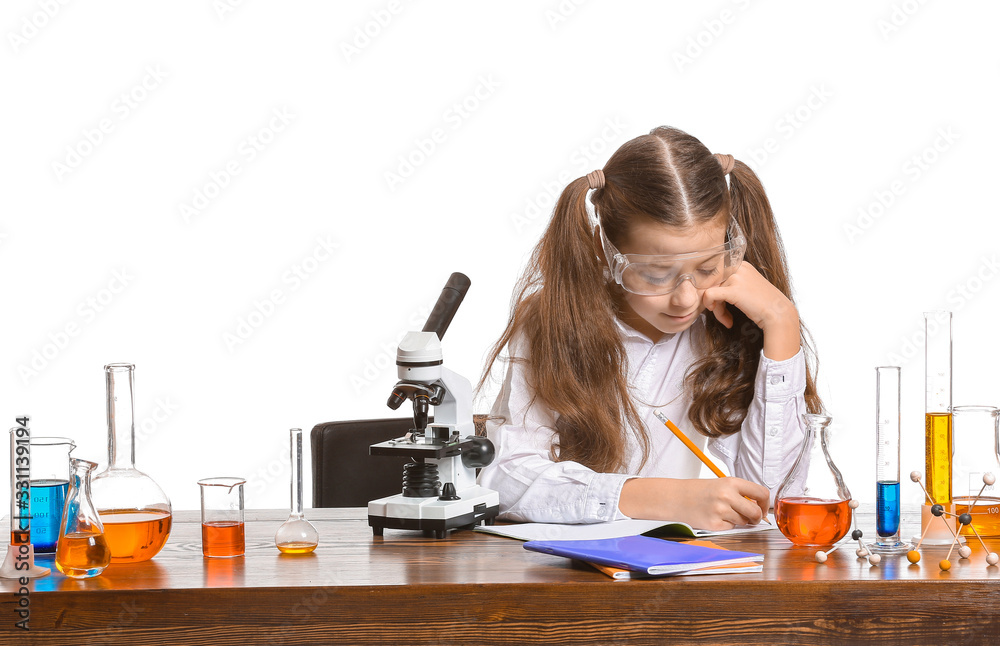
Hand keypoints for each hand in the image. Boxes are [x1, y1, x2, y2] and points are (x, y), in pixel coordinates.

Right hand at [619, 477, 768, 530]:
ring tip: (724, 513)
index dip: (765, 504)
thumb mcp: (722, 484)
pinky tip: (716, 518)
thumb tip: (761, 510)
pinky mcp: (715, 524)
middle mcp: (727, 495)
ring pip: (744, 522)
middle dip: (756, 518)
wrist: (677, 498)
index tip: (761, 508)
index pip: (761, 493)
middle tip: (750, 518)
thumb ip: (741, 494)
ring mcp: (721, 510)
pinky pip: (731, 528)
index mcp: (731, 482)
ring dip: (739, 521)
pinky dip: (727, 526)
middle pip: (756, 513)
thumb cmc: (701, 491)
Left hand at [701, 262, 800, 360]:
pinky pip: (709, 295)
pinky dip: (712, 308)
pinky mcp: (734, 289)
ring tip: (727, 319)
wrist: (779, 315)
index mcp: (741, 265)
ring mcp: (736, 277)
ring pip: (710, 290)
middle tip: (722, 313)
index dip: (714, 290)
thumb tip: (708, 290)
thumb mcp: (746, 288)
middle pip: (711, 282)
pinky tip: (724, 318)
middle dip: (713, 299)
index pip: (715, 274)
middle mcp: (738, 267)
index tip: (720, 303)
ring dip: (717, 308)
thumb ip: (729, 285)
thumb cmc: (763, 305)